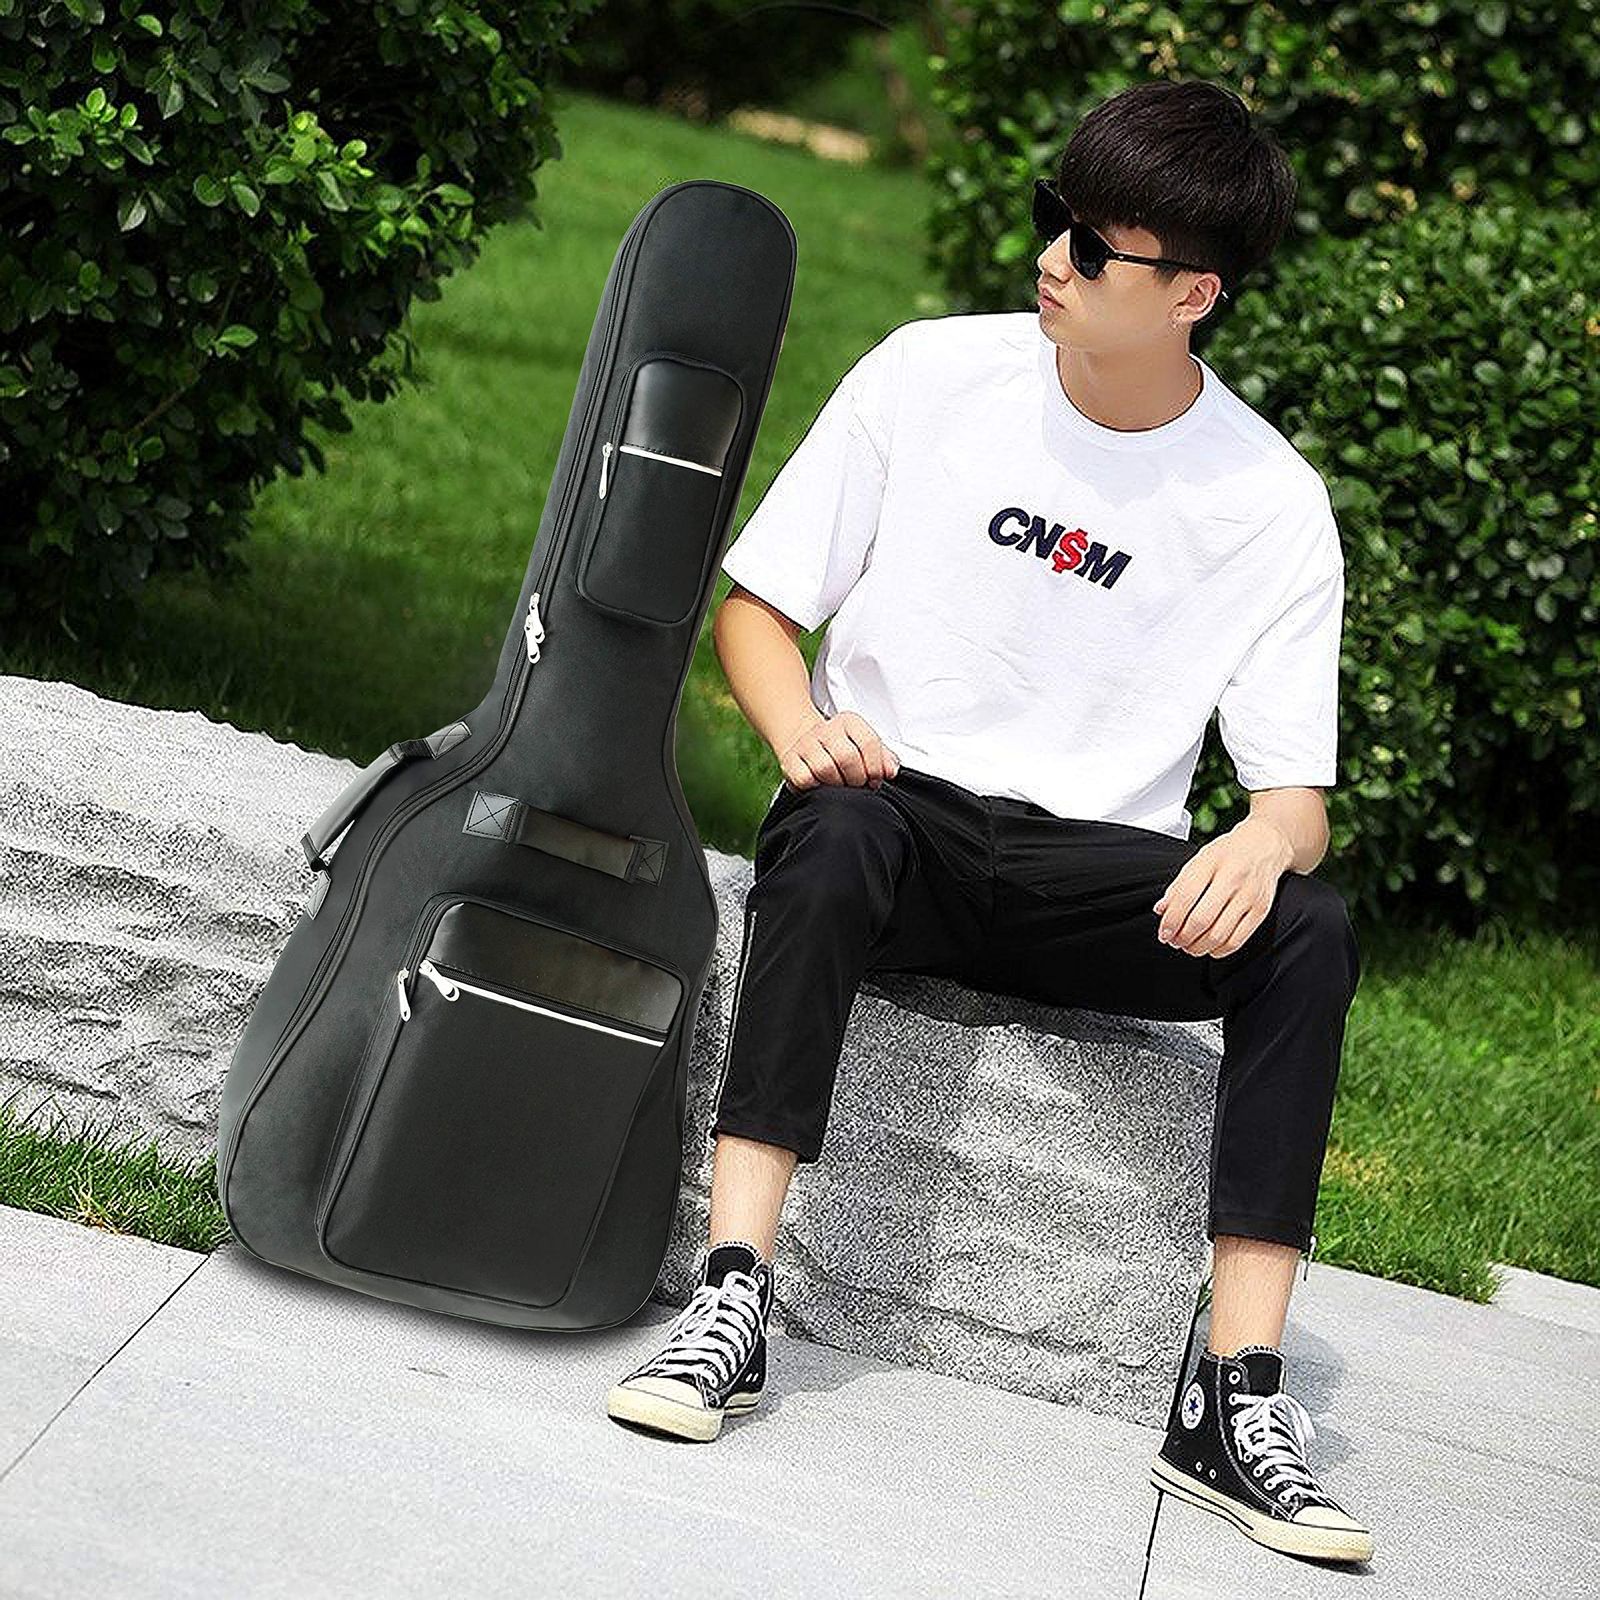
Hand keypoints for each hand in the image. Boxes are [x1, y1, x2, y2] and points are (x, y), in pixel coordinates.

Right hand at [775, 709, 899, 789]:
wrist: (804, 740)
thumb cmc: (840, 748)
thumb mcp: (864, 747)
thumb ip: (883, 758)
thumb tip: (890, 771)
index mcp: (848, 722)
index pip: (868, 743)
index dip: (875, 767)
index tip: (874, 779)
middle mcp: (826, 729)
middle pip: (847, 757)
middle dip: (856, 778)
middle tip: (856, 784)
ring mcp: (806, 744)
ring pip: (825, 768)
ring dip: (836, 784)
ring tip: (839, 785)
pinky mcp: (790, 760)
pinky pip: (804, 779)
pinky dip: (815, 787)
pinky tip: (820, 785)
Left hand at [1152, 816, 1293, 956]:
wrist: (1265, 845)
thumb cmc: (1227, 854)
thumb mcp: (1199, 860)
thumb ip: (1179, 885)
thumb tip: (1161, 910)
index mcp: (1211, 862)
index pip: (1185, 896)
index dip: (1171, 920)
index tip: (1164, 933)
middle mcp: (1232, 878)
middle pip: (1201, 919)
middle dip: (1183, 937)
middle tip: (1175, 941)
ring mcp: (1249, 896)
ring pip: (1219, 935)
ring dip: (1198, 947)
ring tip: (1189, 946)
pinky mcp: (1261, 910)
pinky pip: (1237, 940)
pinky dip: (1218, 950)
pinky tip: (1209, 947)